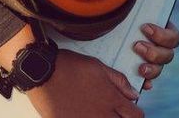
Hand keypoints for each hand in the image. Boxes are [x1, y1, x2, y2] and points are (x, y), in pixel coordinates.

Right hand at [24, 48, 143, 116]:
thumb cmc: (68, 67)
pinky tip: (85, 114)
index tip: (129, 109)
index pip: (136, 115)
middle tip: (115, 111)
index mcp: (111, 99)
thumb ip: (118, 81)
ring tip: (98, 112)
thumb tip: (133, 93)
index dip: (135, 112)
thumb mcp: (97, 66)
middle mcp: (103, 115)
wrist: (42, 73)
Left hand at [132, 0, 178, 90]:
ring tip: (137, 64)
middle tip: (137, 46)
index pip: (173, 38)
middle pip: (168, 57)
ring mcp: (143, 59)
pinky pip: (142, 84)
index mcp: (159, 29)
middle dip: (156, 53)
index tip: (146, 28)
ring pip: (157, 71)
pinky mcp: (130, 70)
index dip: (163, 36)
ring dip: (152, 69)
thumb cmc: (124, 2)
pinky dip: (144, 85)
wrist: (95, 18)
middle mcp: (154, 46)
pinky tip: (138, 84)